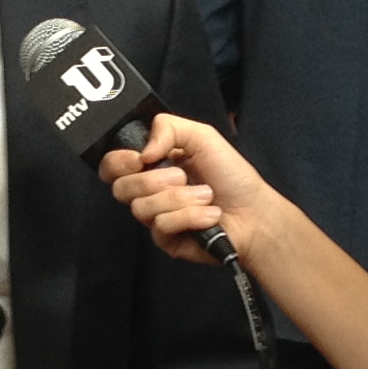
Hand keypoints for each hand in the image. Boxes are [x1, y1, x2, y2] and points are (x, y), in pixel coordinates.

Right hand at [104, 111, 281, 266]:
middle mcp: (149, 191)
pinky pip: (161, 227)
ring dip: (180, 199)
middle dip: (153, 180)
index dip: (118, 162)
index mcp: (152, 164)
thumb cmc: (232, 175)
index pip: (113, 164)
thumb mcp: (202, 136)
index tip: (140, 159)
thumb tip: (142, 152)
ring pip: (141, 208)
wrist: (254, 212)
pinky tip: (208, 215)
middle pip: (120, 188)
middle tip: (182, 177)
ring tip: (206, 196)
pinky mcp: (166, 240)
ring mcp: (156, 217)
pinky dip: (189, 217)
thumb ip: (167, 128)